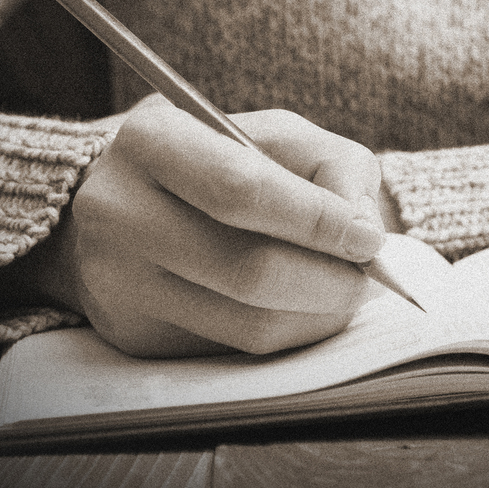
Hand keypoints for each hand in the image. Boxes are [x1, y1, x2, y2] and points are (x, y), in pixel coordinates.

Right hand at [59, 95, 385, 356]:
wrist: (128, 203)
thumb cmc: (220, 161)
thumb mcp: (275, 135)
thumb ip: (333, 164)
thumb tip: (363, 229)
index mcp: (150, 140)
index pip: (243, 191)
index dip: (318, 221)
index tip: (369, 239)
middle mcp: (119, 212)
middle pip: (250, 270)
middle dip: (331, 280)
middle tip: (367, 276)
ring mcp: (120, 282)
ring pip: (250, 325)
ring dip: (319, 316)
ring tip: (342, 290)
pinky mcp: (135, 335)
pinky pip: (238, 352)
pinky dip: (289, 334)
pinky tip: (300, 306)